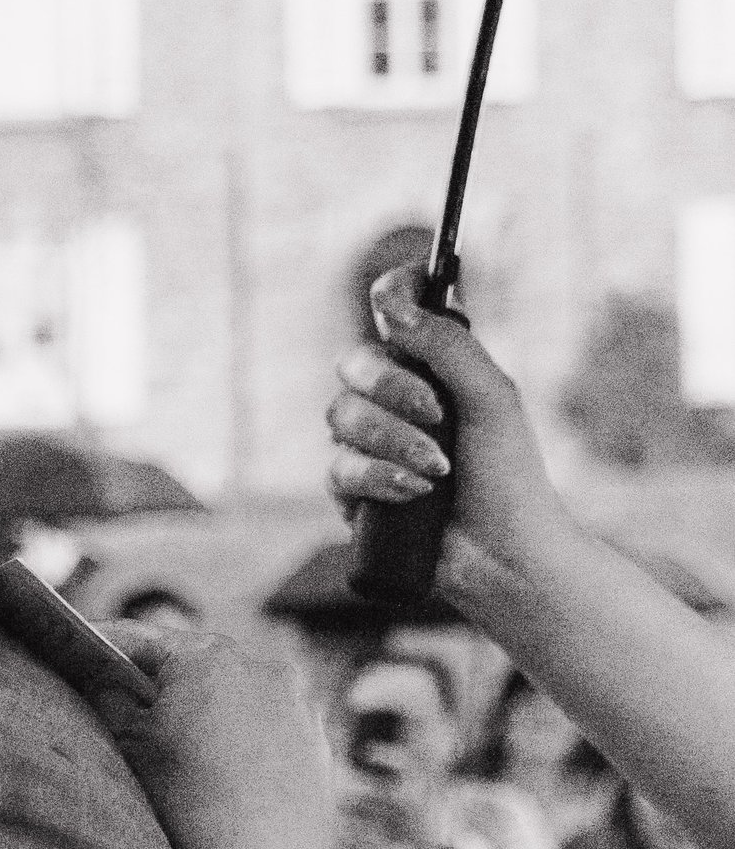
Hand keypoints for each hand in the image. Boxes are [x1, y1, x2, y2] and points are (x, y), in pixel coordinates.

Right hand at [90, 623, 332, 848]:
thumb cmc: (188, 808)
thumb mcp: (130, 749)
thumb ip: (111, 701)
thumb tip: (106, 683)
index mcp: (206, 657)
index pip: (140, 639)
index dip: (103, 650)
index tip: (82, 658)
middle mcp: (260, 668)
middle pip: (194, 665)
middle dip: (160, 684)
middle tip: (126, 707)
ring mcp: (297, 705)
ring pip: (236, 696)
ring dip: (206, 712)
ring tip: (178, 750)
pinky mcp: (317, 744)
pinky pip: (269, 729)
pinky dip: (243, 741)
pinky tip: (222, 776)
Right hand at [326, 268, 565, 595]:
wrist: (504, 554)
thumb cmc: (509, 477)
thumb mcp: (491, 397)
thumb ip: (449, 344)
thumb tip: (393, 307)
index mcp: (432, 367)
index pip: (397, 311)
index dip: (391, 294)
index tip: (394, 300)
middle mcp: (395, 400)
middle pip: (355, 364)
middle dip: (391, 388)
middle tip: (436, 413)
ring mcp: (370, 444)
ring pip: (341, 417)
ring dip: (393, 442)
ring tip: (437, 470)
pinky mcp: (353, 492)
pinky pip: (339, 469)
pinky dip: (379, 479)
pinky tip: (415, 493)